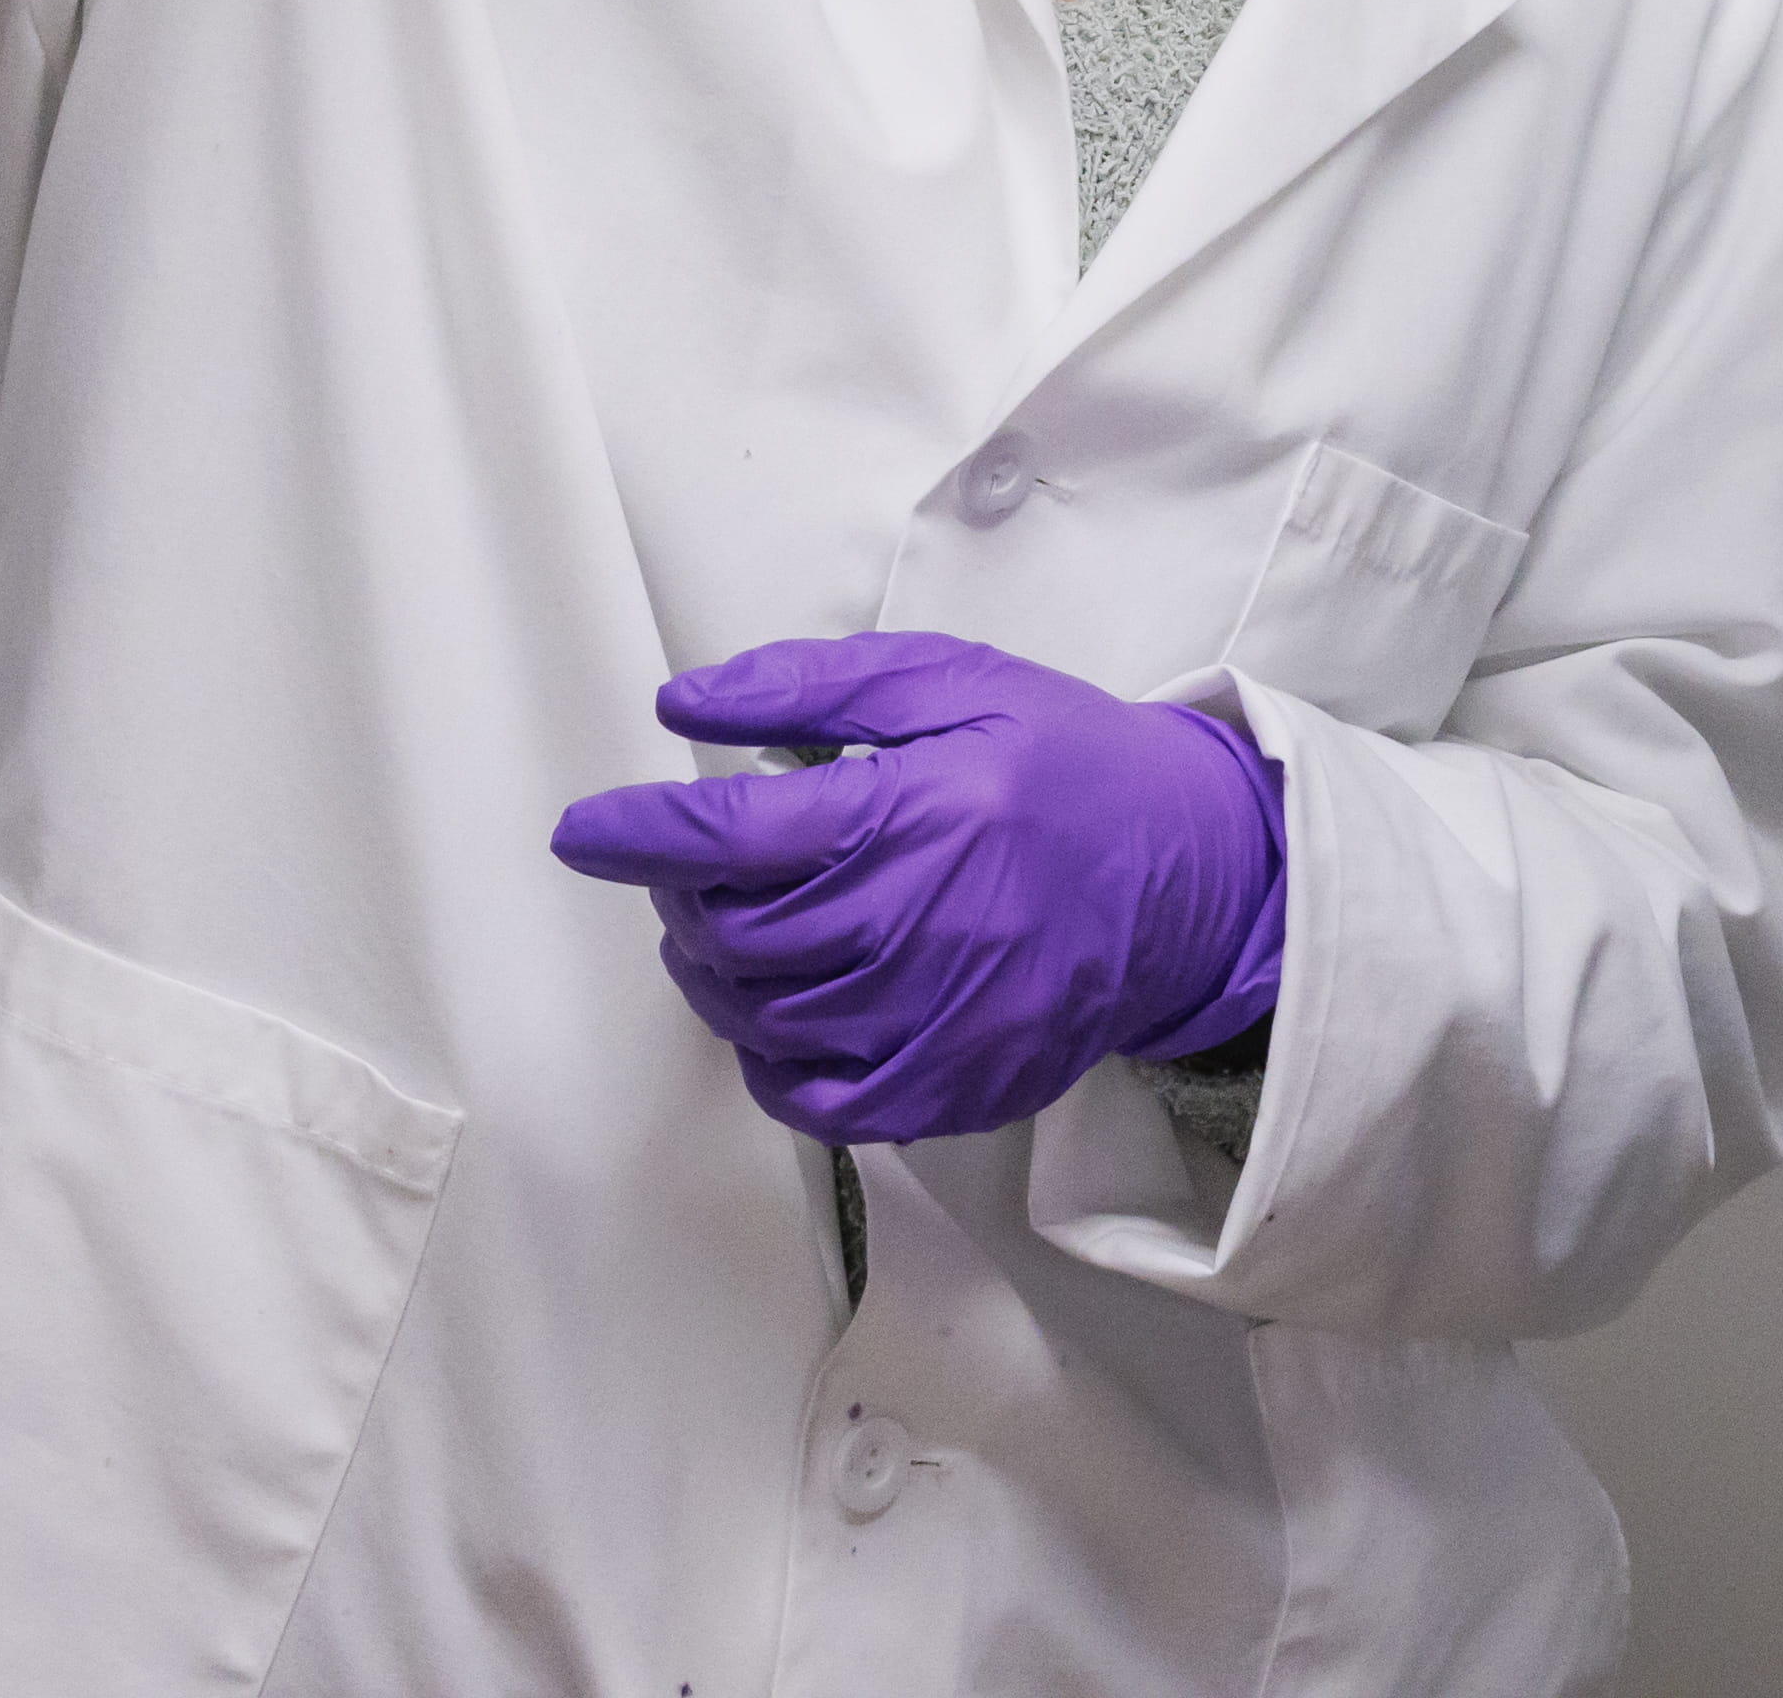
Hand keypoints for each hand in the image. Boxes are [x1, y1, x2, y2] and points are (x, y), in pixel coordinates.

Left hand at [545, 634, 1288, 1142]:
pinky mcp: (957, 1083)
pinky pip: (819, 1101)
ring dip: (719, 973)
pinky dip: (771, 1063)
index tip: (586, 831)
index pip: (736, 834)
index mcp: (921, 809)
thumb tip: (685, 704)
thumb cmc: (1071, 765)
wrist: (1197, 871)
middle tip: (697, 865)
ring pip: (764, 1017)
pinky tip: (780, 1012)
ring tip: (738, 927)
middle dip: (683, 897)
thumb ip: (816, 686)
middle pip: (736, 933)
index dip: (640, 834)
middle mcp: (923, 921)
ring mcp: (941, 1017)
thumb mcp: (958, 681)